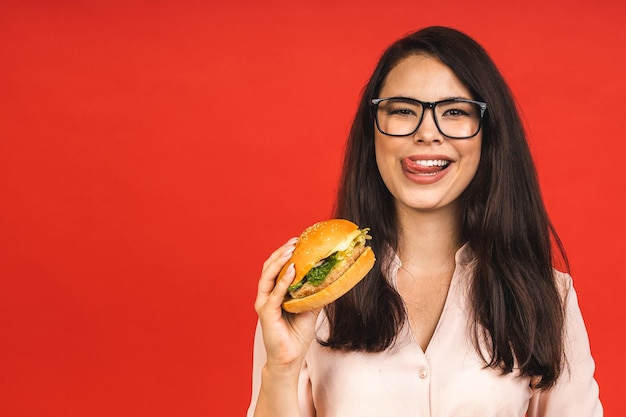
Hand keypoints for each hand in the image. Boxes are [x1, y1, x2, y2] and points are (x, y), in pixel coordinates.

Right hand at [254, 238, 320, 367]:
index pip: (276, 267)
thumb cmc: (297, 334)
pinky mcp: (266, 314)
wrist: (290, 358)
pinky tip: (292, 271)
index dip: (284, 253)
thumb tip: (332, 279)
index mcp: (274, 292)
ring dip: (279, 262)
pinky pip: (274, 295)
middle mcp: (266, 295)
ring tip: (290, 251)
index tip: (297, 241)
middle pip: (269, 268)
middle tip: (294, 242)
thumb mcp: (310, 308)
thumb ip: (315, 293)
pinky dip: (282, 282)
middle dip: (280, 253)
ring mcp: (264, 304)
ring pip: (267, 277)